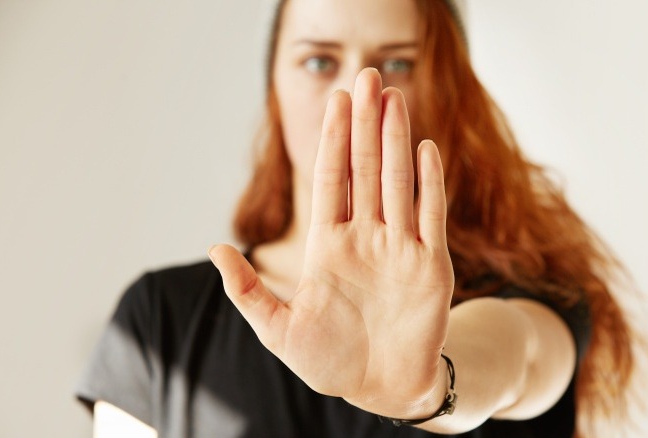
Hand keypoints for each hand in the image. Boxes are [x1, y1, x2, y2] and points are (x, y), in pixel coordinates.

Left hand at [209, 68, 453, 417]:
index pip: (330, 181)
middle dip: (365, 124)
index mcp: (328, 248)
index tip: (335, 101)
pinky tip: (424, 149)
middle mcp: (365, 239)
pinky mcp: (431, 267)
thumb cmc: (328, 363)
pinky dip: (430, 184)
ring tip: (394, 98)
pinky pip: (431, 217)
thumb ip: (248, 290)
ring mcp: (399, 249)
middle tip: (368, 78)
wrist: (380, 389)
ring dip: (396, 141)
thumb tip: (215, 247)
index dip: (333, 141)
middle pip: (366, 170)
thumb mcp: (278, 330)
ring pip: (398, 183)